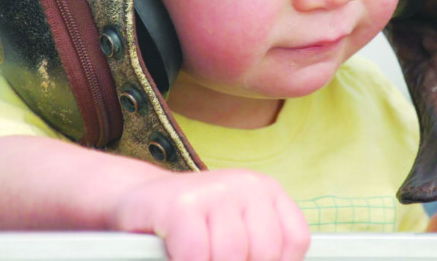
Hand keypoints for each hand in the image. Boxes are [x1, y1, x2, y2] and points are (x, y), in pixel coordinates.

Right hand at [113, 168, 309, 260]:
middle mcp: (247, 184)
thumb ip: (256, 250)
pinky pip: (196, 254)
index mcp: (267, 192)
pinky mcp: (181, 203)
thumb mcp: (237, 233)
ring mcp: (215, 190)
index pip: (295, 241)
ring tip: (196, 256)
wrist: (141, 202)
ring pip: (231, 256)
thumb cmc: (194, 227)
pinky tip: (176, 254)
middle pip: (264, 254)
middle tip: (214, 258)